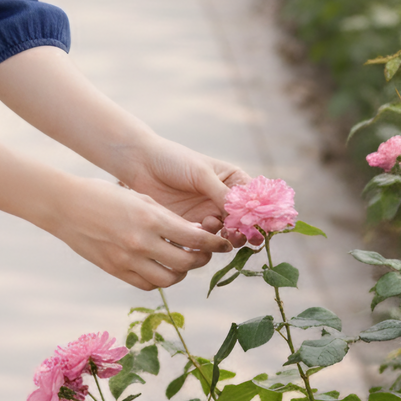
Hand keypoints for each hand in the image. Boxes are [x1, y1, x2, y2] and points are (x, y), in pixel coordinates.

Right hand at [49, 177, 233, 290]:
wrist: (66, 206)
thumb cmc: (104, 194)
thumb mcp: (139, 198)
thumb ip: (166, 218)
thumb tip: (192, 234)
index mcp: (150, 218)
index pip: (195, 238)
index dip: (215, 243)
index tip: (223, 243)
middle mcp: (141, 242)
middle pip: (186, 263)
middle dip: (200, 259)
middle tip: (202, 253)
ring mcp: (127, 260)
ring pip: (169, 279)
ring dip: (180, 272)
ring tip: (181, 261)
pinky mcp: (116, 271)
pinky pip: (147, 285)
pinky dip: (159, 279)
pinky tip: (159, 267)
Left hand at [115, 137, 252, 242]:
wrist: (141, 164)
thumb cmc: (173, 160)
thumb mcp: (201, 174)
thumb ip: (223, 194)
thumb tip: (246, 213)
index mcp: (232, 181)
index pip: (254, 201)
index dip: (259, 214)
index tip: (259, 224)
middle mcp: (224, 200)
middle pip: (244, 222)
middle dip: (244, 230)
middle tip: (237, 233)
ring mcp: (208, 214)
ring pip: (226, 234)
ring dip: (225, 235)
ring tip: (213, 225)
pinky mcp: (192, 226)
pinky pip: (206, 240)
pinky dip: (206, 239)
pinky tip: (199, 227)